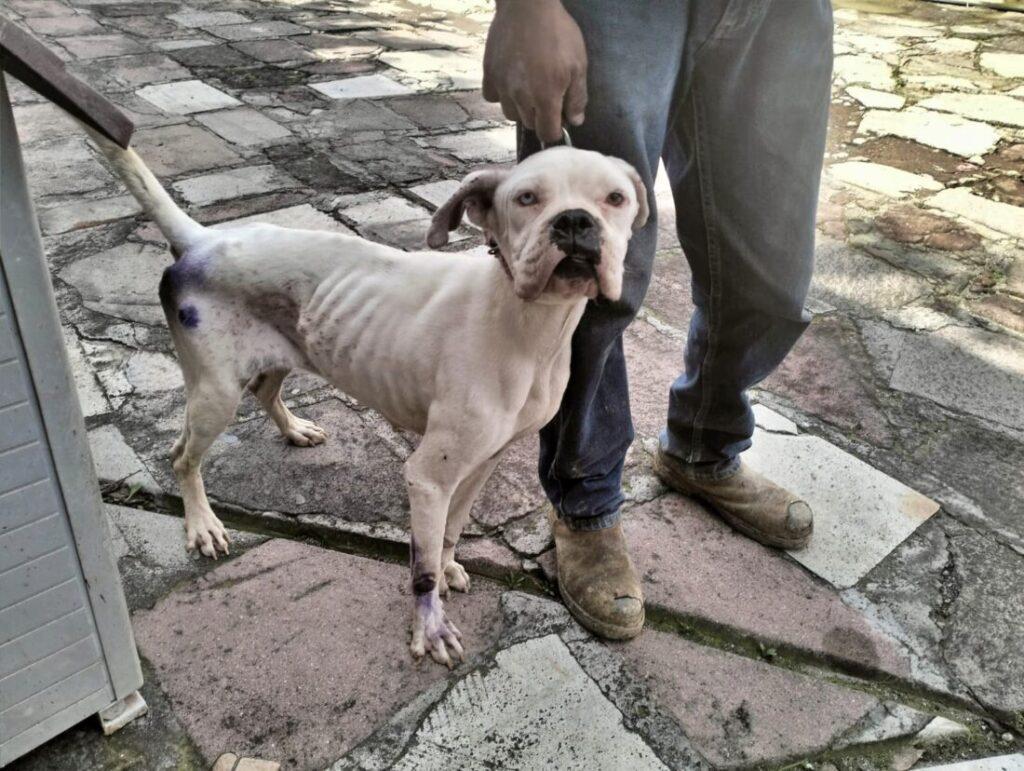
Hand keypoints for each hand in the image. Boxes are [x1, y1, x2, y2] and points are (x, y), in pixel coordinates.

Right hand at [483, 0, 587, 142]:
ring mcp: (502, 86)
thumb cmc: (558, 33)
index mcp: (545, 97)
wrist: (527, 6)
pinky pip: (492, 97)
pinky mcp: (489, 74)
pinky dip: (502, 94)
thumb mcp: (578, 64)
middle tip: (547, 93)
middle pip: (529, 124)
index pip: (547, 133)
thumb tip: (575, 121)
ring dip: (521, 107)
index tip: (559, 118)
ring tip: (529, 87)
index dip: (555, 129)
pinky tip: (512, 80)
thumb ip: (577, 97)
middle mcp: (520, 97)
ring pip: (510, 113)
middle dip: (539, 116)